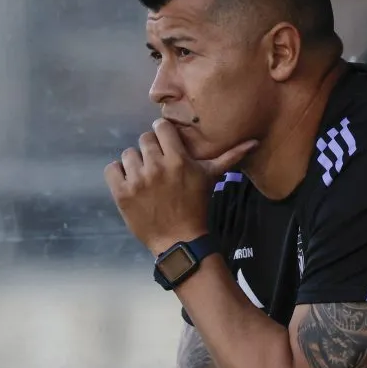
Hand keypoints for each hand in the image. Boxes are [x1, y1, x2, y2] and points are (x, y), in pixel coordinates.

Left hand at [104, 119, 257, 254]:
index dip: (163, 135)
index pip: (160, 127)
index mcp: (178, 159)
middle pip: (144, 139)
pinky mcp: (121, 193)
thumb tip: (255, 141)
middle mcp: (156, 166)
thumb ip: (230, 157)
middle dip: (151, 150)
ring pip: (128, 154)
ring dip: (136, 163)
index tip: (167, 146)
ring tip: (146, 178)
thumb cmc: (197, 207)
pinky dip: (119, 174)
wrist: (179, 240)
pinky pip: (111, 169)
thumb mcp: (212, 178)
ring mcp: (137, 180)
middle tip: (158, 166)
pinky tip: (131, 184)